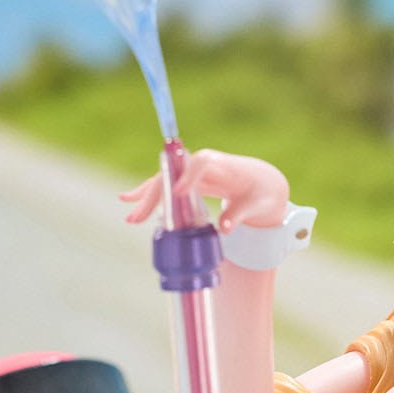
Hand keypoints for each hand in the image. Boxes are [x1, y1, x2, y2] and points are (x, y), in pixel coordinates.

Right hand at [120, 148, 289, 231]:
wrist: (263, 182)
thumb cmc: (261, 192)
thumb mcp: (257, 205)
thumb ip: (240, 214)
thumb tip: (225, 229)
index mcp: (222, 165)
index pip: (202, 163)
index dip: (189, 176)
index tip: (179, 193)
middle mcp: (203, 164)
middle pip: (174, 174)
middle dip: (155, 194)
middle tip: (139, 217)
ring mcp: (194, 172)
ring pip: (164, 181)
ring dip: (146, 198)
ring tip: (130, 217)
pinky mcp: (189, 181)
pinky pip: (166, 186)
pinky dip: (149, 195)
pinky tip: (131, 202)